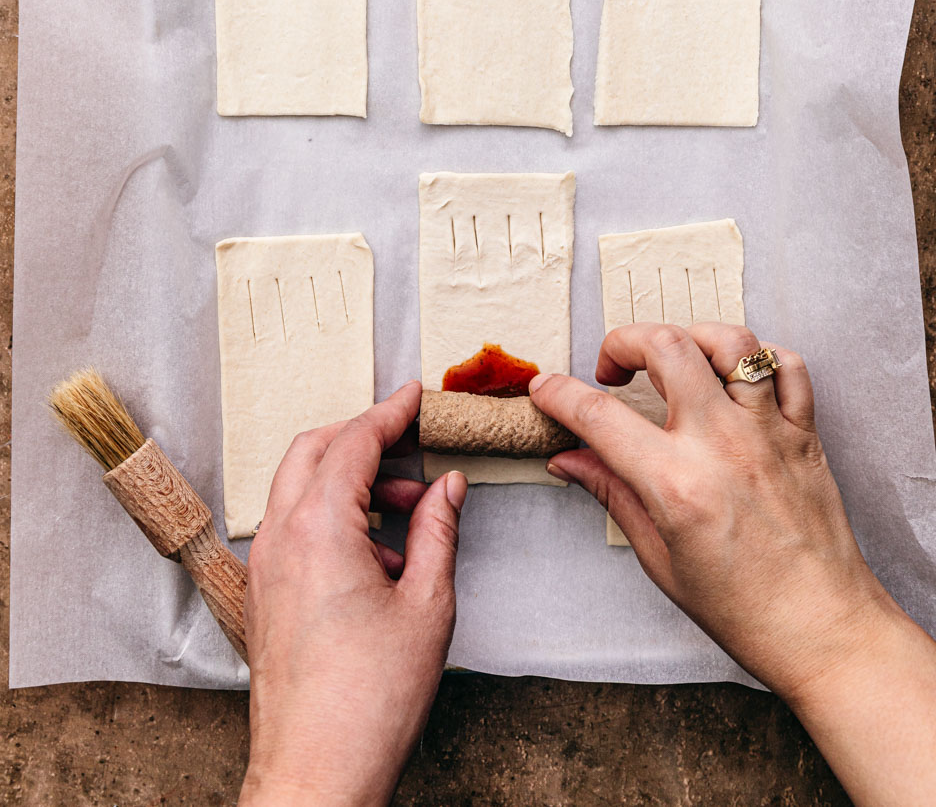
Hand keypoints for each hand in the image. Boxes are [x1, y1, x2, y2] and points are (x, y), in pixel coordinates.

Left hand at [238, 380, 466, 806]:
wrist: (317, 773)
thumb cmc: (370, 701)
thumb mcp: (427, 604)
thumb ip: (437, 531)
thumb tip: (447, 488)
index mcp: (318, 527)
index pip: (354, 442)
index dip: (389, 412)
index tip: (413, 394)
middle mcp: (279, 537)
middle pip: (313, 450)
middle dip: (362, 438)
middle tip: (411, 447)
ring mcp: (263, 568)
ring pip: (298, 487)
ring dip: (348, 480)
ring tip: (406, 515)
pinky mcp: (261, 597)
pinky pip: (291, 528)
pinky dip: (329, 516)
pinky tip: (376, 556)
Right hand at [531, 322, 884, 699]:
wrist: (824, 632)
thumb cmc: (745, 610)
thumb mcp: (659, 559)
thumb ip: (612, 493)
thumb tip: (570, 460)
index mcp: (677, 484)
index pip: (599, 416)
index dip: (559, 394)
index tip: (546, 389)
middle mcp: (723, 445)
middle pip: (665, 346)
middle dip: (622, 342)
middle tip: (613, 370)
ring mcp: (769, 433)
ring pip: (730, 342)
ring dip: (691, 338)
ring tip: (675, 362)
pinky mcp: (805, 434)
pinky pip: (788, 366)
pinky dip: (760, 360)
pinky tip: (736, 380)